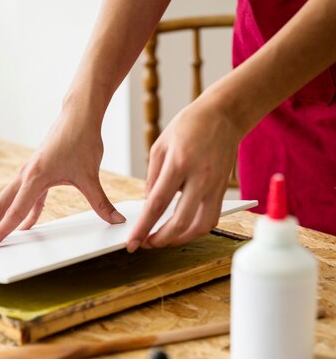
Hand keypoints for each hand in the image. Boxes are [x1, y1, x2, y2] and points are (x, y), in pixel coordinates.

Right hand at [0, 105, 124, 249]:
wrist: (79, 114)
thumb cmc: (81, 139)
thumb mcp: (91, 175)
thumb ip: (101, 202)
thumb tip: (117, 220)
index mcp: (35, 178)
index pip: (14, 212)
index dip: (0, 232)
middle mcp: (26, 175)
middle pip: (0, 206)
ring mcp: (30, 172)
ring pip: (8, 200)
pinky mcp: (38, 171)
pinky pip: (26, 196)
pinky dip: (23, 211)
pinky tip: (26, 225)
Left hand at [127, 94, 239, 250]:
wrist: (224, 115)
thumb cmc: (190, 126)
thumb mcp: (160, 146)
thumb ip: (152, 178)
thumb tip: (150, 206)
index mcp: (180, 163)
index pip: (158, 204)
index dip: (144, 227)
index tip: (133, 243)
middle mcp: (200, 178)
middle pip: (181, 222)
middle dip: (161, 239)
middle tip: (147, 243)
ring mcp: (215, 186)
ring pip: (200, 227)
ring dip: (181, 239)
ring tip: (164, 239)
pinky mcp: (223, 190)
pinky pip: (211, 219)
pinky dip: (195, 230)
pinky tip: (182, 229)